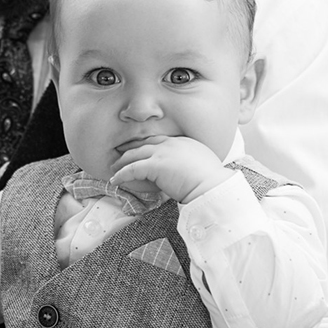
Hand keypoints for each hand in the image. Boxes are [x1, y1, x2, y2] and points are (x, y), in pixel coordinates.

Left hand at [110, 136, 232, 204]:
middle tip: (119, 153)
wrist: (213, 186)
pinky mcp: (155, 165)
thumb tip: (181, 172)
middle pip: (144, 144)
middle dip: (130, 148)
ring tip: (114, 168)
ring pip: (135, 155)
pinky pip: (132, 169)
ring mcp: (162, 153)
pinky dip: (121, 175)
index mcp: (183, 142)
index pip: (159, 141)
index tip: (138, 149)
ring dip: (122, 162)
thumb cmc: (211, 182)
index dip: (146, 145)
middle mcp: (171, 143)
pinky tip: (115, 181)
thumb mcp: (202, 165)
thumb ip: (189, 163)